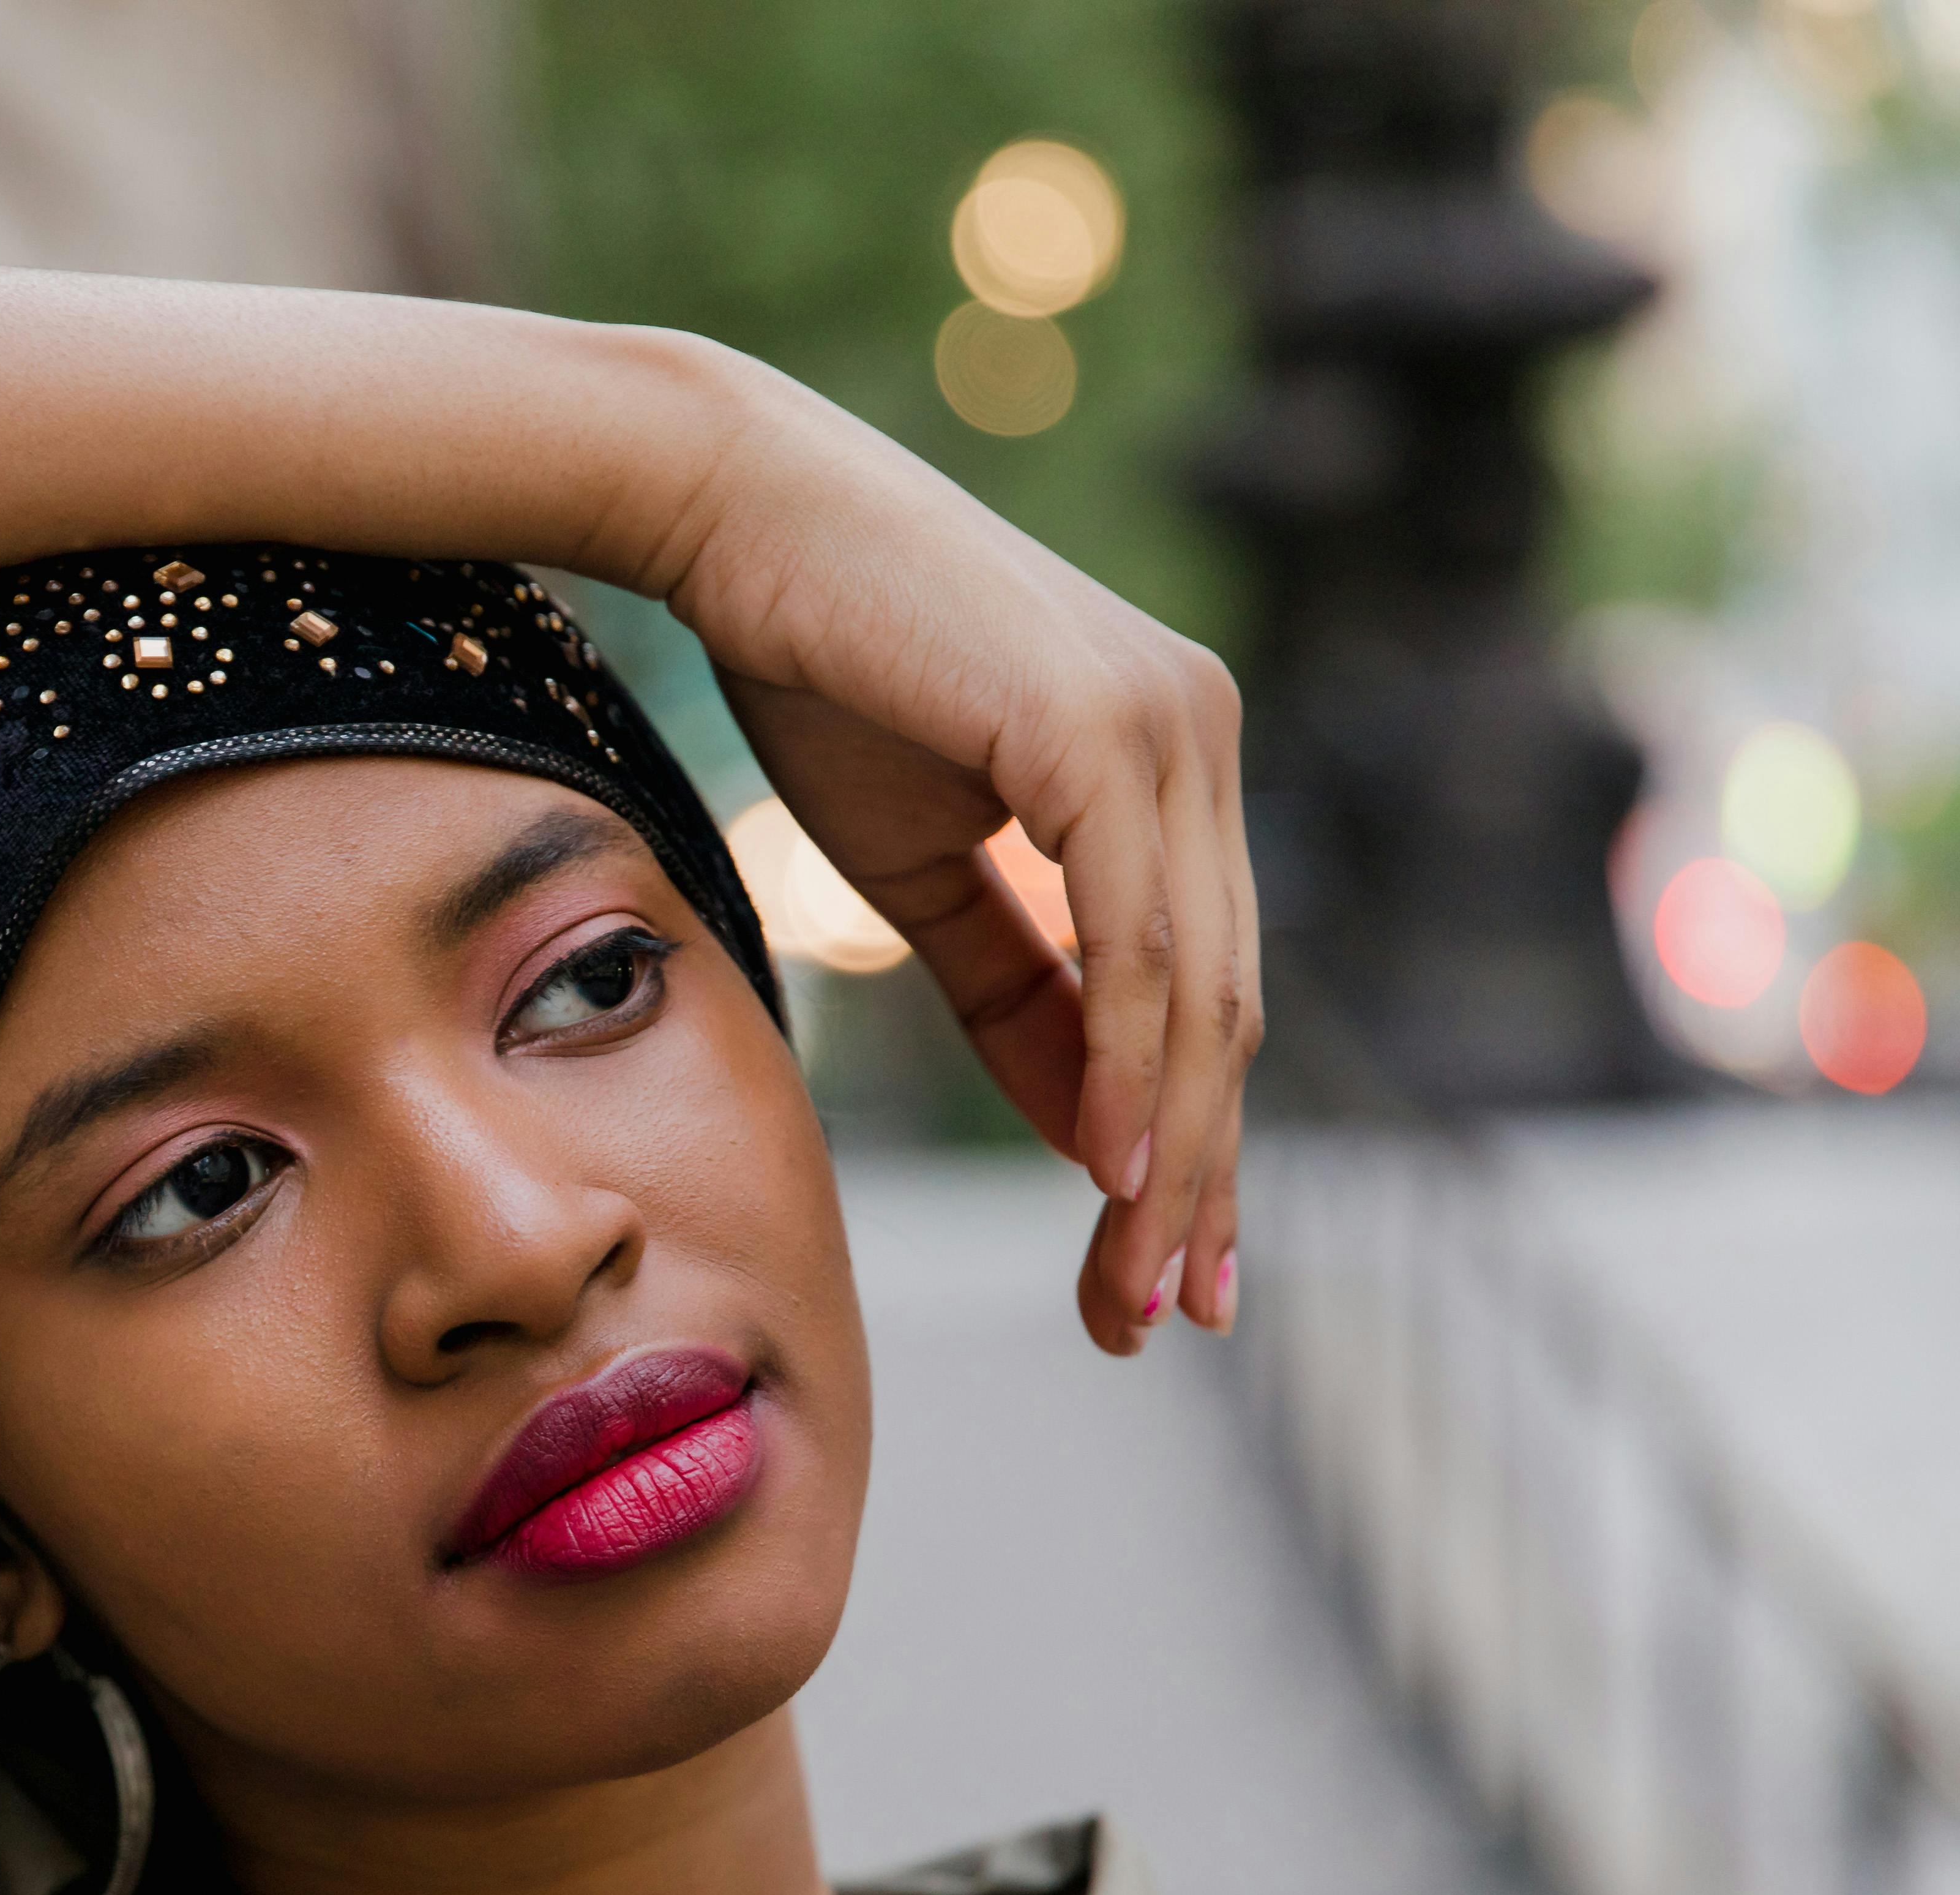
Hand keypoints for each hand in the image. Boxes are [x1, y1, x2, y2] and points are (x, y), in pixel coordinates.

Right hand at [666, 382, 1256, 1356]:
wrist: (737, 515)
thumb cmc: (822, 670)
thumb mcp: (928, 870)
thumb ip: (1020, 993)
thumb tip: (1095, 1139)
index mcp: (1171, 764)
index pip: (1202, 989)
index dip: (1187, 1141)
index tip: (1160, 1268)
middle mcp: (1200, 737)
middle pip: (1221, 1009)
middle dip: (1194, 1180)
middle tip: (1156, 1314)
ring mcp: (1169, 727)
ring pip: (1196, 991)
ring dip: (1170, 1153)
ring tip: (1137, 1279)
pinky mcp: (1107, 729)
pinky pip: (1138, 935)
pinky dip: (1130, 1060)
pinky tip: (1112, 1164)